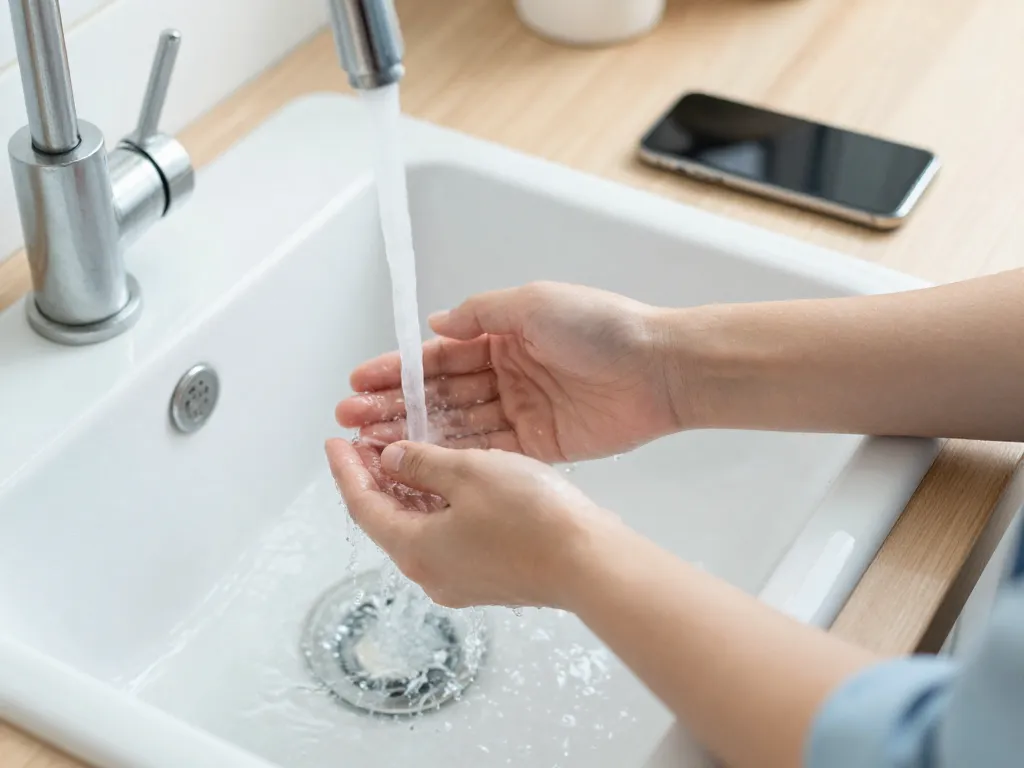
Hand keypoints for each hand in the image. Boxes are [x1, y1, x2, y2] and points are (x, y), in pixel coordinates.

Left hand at [325, 438, 620, 608]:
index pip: (362, 505)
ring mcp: (461, 580)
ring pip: (419, 529)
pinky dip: (437, 508)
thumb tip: (391, 459)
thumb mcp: (468, 471)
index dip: (346, 470)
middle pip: (388, 520)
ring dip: (408, 493)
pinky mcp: (490, 578)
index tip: (334, 441)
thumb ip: (422, 463)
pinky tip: (448, 484)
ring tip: (405, 456)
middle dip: (375, 480)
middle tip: (367, 443)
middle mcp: (430, 573)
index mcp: (415, 548)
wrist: (590, 564)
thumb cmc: (531, 516)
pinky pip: (448, 538)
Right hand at [336, 282, 681, 462]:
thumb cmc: (597, 326)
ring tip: (370, 444)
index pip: (439, 356)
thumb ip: (479, 315)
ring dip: (413, 433)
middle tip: (350, 420)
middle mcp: (506, 374)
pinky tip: (416, 462)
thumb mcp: (532, 303)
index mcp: (503, 336)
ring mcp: (519, 411)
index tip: (359, 382)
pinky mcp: (536, 445)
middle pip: (440, 394)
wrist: (657, 369)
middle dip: (394, 406)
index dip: (398, 370)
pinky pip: (486, 450)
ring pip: (455, 425)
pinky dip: (451, 455)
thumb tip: (436, 323)